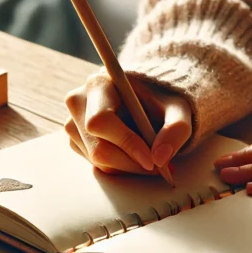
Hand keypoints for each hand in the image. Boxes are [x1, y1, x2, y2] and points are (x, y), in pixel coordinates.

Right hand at [65, 71, 191, 174]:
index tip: (152, 161)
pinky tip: (134, 154)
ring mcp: (72, 123)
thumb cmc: (161, 99)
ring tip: (151, 157)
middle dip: (131, 163)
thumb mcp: (178, 108)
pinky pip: (95, 164)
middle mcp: (78, 102)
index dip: (126, 143)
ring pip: (97, 160)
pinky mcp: (76, 140)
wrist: (146, 97)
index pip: (101, 121)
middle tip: (159, 168)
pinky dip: (119, 166)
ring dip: (127, 166)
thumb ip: (176, 129)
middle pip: (97, 147)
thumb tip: (160, 158)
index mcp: (98, 85)